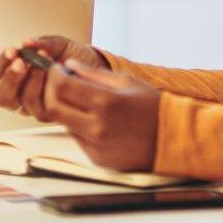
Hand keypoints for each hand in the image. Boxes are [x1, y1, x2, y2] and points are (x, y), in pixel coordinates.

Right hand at [0, 35, 104, 121]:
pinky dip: (47, 90)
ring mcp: (38, 106)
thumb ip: (42, 43)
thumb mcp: (58, 44)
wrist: (97, 69)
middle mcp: (24, 94)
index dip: (2, 63)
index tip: (13, 51)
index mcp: (19, 76)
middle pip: (2, 97)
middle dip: (10, 79)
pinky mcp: (53, 115)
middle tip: (22, 63)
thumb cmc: (74, 57)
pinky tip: (55, 75)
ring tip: (43, 64)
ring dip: (31, 82)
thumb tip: (27, 42)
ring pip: (23, 103)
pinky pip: (43, 108)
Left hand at [44, 60, 159, 172]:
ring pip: (63, 123)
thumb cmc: (152, 106)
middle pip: (53, 107)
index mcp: (105, 102)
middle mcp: (96, 126)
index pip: (61, 86)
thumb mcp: (125, 81)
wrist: (172, 139)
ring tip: (80, 100)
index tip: (56, 70)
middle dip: (50, 92)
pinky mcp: (97, 158)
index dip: (53, 75)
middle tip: (58, 84)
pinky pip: (78, 138)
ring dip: (65, 109)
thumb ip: (93, 73)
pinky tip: (94, 119)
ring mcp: (95, 145)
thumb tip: (68, 64)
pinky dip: (79, 126)